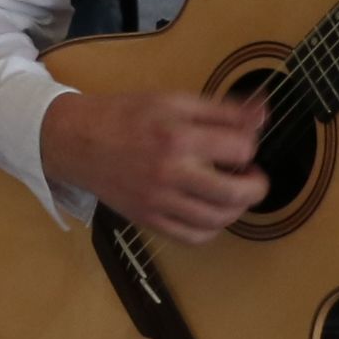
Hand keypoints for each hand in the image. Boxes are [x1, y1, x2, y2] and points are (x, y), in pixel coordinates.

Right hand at [38, 91, 270, 241]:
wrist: (76, 140)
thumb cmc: (124, 116)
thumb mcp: (173, 101)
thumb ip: (221, 110)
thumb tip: (263, 114)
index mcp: (178, 136)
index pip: (241, 148)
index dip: (248, 144)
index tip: (239, 142)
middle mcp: (170, 172)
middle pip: (236, 192)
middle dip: (256, 185)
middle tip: (252, 175)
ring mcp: (158, 200)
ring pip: (217, 220)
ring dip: (236, 208)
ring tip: (232, 192)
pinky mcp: (148, 219)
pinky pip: (192, 238)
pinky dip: (211, 230)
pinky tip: (210, 213)